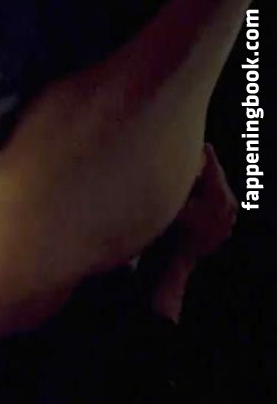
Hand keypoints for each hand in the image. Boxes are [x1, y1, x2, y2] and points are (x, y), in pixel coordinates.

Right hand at [174, 144, 237, 258]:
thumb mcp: (172, 202)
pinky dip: (211, 202)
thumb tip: (178, 165)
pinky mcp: (228, 226)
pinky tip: (199, 202)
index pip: (213, 169)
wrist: (179, 258)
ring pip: (220, 194)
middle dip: (207, 171)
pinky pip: (220, 208)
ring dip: (208, 187)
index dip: (206, 155)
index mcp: (219, 196)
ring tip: (197, 180)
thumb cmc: (171, 229)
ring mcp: (232, 217)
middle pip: (218, 181)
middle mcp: (230, 205)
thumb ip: (179, 184)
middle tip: (199, 157)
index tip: (203, 144)